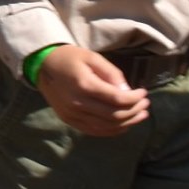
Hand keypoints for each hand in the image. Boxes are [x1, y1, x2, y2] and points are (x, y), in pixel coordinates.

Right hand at [33, 45, 149, 135]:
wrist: (42, 66)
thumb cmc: (70, 58)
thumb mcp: (92, 57)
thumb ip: (111, 73)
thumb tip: (127, 90)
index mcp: (84, 85)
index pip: (118, 99)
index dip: (135, 99)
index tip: (144, 93)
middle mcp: (78, 103)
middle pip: (115, 115)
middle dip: (135, 111)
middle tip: (145, 105)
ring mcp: (73, 115)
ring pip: (107, 126)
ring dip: (127, 123)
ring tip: (140, 116)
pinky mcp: (69, 120)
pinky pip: (95, 131)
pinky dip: (113, 130)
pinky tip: (124, 125)